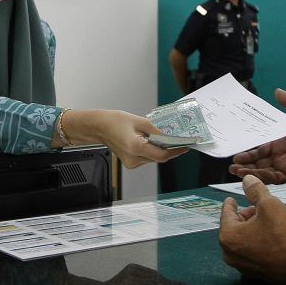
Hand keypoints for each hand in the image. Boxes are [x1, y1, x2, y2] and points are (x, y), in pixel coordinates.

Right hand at [66, 109, 185, 167]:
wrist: (99, 127)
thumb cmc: (115, 121)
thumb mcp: (140, 121)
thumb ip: (157, 130)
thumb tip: (171, 136)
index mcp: (136, 147)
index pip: (162, 154)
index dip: (176, 150)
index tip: (186, 145)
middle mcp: (133, 158)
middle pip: (160, 157)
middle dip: (171, 149)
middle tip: (181, 141)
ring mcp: (131, 163)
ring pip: (154, 158)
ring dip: (162, 150)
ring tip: (167, 139)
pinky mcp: (131, 163)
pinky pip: (147, 158)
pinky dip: (153, 151)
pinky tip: (153, 142)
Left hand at [218, 175, 285, 284]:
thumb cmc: (282, 232)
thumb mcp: (269, 204)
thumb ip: (255, 190)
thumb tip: (246, 179)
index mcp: (228, 236)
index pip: (226, 214)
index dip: (230, 204)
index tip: (231, 199)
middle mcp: (229, 253)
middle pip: (233, 228)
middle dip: (244, 217)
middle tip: (258, 210)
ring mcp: (241, 266)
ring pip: (242, 241)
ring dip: (250, 230)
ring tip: (266, 223)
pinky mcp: (254, 274)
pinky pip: (250, 253)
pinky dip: (255, 244)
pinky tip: (269, 238)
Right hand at [229, 88, 285, 182]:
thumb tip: (277, 91)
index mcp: (279, 143)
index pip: (259, 148)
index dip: (247, 152)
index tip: (234, 151)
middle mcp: (280, 155)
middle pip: (258, 161)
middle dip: (244, 164)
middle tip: (231, 164)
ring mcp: (285, 165)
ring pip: (263, 171)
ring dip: (250, 172)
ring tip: (236, 172)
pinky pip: (275, 178)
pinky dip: (264, 178)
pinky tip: (254, 176)